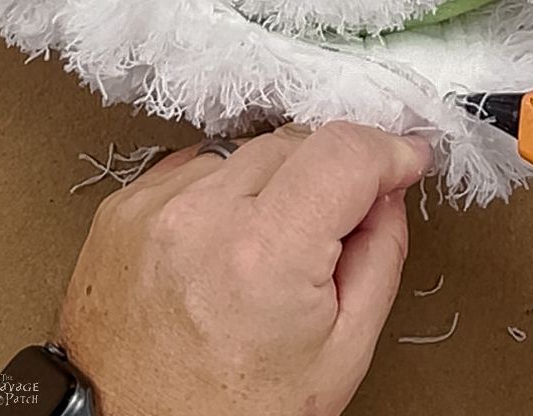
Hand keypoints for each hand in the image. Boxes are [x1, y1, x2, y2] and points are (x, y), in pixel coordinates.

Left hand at [59, 123, 430, 415]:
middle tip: (325, 235)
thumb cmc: (232, 408)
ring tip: (265, 248)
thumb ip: (382, 253)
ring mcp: (156, 205)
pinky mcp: (128, 203)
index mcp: (265, 256)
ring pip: (252, 149)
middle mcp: (202, 217)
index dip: (387, 150)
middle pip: (299, 143)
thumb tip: (388, 189)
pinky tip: (225, 241)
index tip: (404, 159)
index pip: (345, 152)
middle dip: (330, 177)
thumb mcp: (343, 351)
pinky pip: (204, 165)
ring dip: (276, 183)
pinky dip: (228, 191)